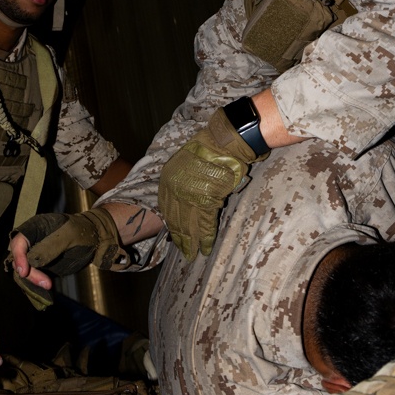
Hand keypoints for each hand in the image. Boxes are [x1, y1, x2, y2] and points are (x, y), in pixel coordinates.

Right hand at [9, 209, 129, 308]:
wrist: (93, 239)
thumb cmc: (82, 232)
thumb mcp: (68, 236)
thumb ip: (49, 247)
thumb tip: (31, 260)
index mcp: (35, 227)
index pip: (18, 241)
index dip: (18, 256)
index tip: (24, 271)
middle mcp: (31, 240)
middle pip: (18, 259)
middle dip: (28, 273)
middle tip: (46, 283)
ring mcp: (34, 254)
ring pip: (23, 270)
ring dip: (32, 281)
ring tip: (48, 285)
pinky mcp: (40, 266)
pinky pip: (32, 277)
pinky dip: (36, 284)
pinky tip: (46, 287)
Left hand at [159, 108, 258, 261]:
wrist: (226, 140)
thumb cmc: (212, 148)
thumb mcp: (188, 163)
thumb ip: (185, 181)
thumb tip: (188, 198)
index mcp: (169, 178)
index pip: (167, 207)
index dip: (172, 224)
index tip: (174, 235)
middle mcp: (175, 188)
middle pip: (176, 219)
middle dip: (180, 237)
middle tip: (184, 251)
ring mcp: (190, 195)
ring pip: (189, 225)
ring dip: (191, 242)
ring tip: (193, 254)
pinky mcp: (206, 200)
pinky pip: (205, 224)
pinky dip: (206, 237)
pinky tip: (205, 248)